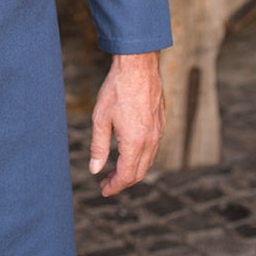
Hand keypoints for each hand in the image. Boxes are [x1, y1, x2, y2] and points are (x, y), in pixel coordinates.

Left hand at [89, 51, 164, 196]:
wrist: (138, 65)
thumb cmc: (117, 89)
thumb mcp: (101, 119)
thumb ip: (98, 146)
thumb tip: (94, 169)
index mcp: (135, 142)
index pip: (126, 175)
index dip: (115, 186)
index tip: (103, 190)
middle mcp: (151, 140)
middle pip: (139, 173)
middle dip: (123, 181)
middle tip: (106, 183)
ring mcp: (158, 132)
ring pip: (148, 161)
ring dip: (132, 170)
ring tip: (115, 170)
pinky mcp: (161, 123)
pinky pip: (153, 148)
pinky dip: (141, 157)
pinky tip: (128, 152)